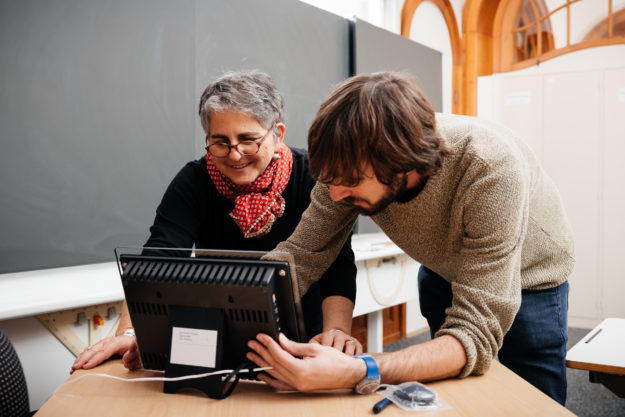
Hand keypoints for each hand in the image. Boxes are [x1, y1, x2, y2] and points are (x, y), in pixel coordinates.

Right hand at [70, 335, 140, 373]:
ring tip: (73, 368)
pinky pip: (88, 351)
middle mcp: (107, 342)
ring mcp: (102, 344)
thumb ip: (132, 355)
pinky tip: (77, 364)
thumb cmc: (132, 346)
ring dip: (80, 359)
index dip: (94, 359)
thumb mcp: (136, 350)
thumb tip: (125, 360)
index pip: (104, 352)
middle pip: (93, 350)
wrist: (130, 339)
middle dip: (83, 359)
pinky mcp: (98, 347)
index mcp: (116, 343)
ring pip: (89, 350)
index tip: (86, 366)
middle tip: (76, 368)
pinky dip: (82, 357)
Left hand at [247, 333, 365, 391]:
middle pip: (274, 364)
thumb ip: (295, 346)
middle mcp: (298, 380)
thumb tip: (281, 340)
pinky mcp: (300, 387)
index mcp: (301, 369)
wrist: (348, 374)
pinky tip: (262, 374)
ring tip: (252, 355)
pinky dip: (270, 379)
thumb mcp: (314, 348)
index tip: (261, 336)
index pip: (279, 354)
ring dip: (262, 363)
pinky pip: (281, 385)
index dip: (268, 344)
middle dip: (261, 352)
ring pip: (275, 373)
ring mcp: (298, 386)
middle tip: (252, 344)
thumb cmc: (336, 362)